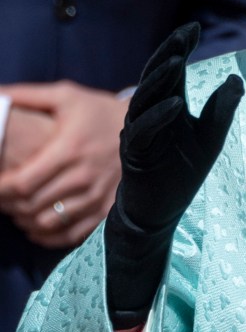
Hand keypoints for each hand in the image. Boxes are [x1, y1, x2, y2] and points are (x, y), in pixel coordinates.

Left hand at [0, 82, 126, 247]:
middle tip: (0, 200)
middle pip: (32, 204)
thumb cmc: (98, 112)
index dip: (0, 189)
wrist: (145, 129)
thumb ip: (27, 96)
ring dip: (26, 221)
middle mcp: (84, 177)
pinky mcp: (108, 210)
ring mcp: (98, 196)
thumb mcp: (66, 96)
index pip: (23, 182)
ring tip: (17, 212)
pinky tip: (37, 227)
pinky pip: (72, 234)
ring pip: (49, 222)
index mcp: (69, 149)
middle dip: (8, 205)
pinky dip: (48, 236)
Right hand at [105, 23, 243, 327]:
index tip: (194, 27)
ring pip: (146, 98)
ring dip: (162, 78)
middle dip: (170, 53)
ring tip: (179, 59)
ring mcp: (139, 133)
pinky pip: (144, 131)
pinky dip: (159, 117)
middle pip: (156, 77)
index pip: (171, 71)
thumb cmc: (181, 174)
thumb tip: (236, 79)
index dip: (180, 48)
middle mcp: (149, 114)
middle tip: (185, 33)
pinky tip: (175, 104)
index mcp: (166, 106)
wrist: (158, 212)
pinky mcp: (135, 155)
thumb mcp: (210, 138)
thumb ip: (221, 109)